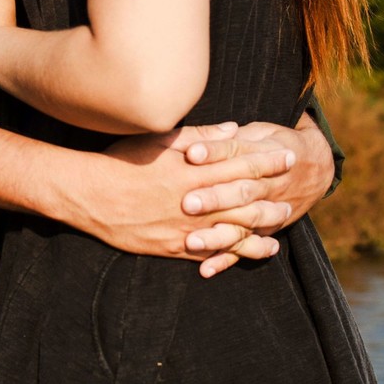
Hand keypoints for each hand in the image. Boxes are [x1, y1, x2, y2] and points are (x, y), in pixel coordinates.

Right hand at [76, 124, 295, 263]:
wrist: (91, 194)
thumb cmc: (123, 160)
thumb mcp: (161, 139)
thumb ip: (200, 135)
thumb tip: (234, 130)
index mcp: (194, 171)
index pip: (241, 164)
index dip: (267, 162)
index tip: (289, 158)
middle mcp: (195, 200)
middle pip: (244, 200)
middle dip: (270, 198)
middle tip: (293, 198)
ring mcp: (186, 227)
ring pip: (233, 230)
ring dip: (260, 228)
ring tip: (280, 226)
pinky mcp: (173, 246)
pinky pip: (209, 253)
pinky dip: (232, 253)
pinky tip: (251, 252)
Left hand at [180, 116, 334, 277]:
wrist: (316, 166)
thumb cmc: (275, 144)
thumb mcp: (259, 132)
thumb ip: (233, 136)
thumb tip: (214, 130)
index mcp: (261, 157)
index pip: (236, 153)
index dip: (215, 152)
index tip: (191, 154)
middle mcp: (265, 187)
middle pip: (240, 192)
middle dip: (215, 198)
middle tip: (188, 203)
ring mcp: (266, 213)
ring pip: (243, 225)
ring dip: (218, 236)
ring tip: (192, 241)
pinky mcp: (263, 232)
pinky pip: (245, 249)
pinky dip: (226, 260)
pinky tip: (205, 270)